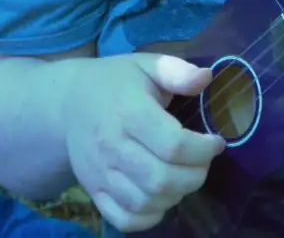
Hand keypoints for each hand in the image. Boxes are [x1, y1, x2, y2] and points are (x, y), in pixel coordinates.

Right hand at [63, 52, 225, 232]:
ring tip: (185, 176)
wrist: (67, 102)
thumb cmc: (114, 81)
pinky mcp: (93, 191)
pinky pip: (124, 219)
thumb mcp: (146, 65)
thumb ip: (177, 71)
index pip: (173, 144)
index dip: (203, 149)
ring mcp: (100, 173)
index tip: (216, 142)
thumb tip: (206, 78)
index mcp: (129, 112)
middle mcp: (112, 146)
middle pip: (161, 179)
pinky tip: (161, 197)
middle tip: (203, 162)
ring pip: (145, 202)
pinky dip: (149, 217)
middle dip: (194, 175)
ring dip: (175, 195)